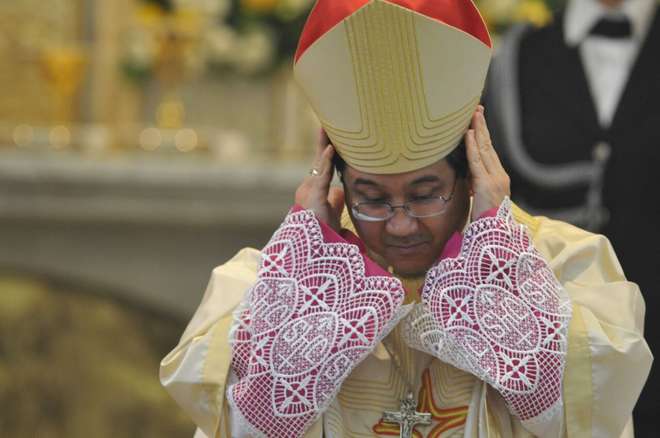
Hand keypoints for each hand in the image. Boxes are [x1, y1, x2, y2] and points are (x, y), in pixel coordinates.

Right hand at [295, 130, 344, 231]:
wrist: (313, 249)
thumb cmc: (322, 234)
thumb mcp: (330, 213)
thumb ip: (334, 200)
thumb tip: (339, 190)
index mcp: (313, 191)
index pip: (324, 167)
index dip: (329, 152)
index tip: (334, 137)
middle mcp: (309, 187)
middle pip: (320, 160)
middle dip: (325, 142)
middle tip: (330, 123)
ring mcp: (309, 191)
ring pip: (320, 164)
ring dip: (325, 145)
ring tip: (330, 128)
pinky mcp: (314, 196)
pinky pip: (322, 175)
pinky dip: (327, 161)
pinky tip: (332, 148)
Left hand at [465, 105, 510, 220]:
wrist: (494, 238)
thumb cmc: (485, 223)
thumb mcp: (480, 200)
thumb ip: (475, 187)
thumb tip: (466, 180)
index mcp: (499, 179)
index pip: (489, 152)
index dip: (484, 136)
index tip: (478, 120)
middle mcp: (499, 176)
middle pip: (488, 146)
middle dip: (482, 126)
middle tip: (477, 109)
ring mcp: (494, 180)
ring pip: (484, 150)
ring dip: (478, 130)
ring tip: (473, 115)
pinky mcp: (485, 185)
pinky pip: (477, 162)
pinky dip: (472, 146)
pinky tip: (467, 134)